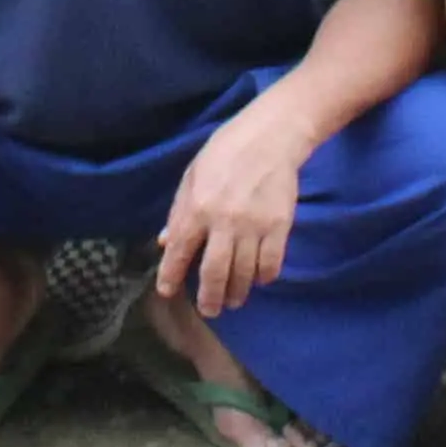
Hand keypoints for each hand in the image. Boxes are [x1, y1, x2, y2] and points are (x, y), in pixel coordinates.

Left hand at [155, 103, 308, 315]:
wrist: (270, 136)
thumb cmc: (225, 152)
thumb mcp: (192, 176)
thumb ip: (179, 211)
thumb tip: (166, 242)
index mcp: (198, 207)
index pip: (180, 251)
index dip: (171, 275)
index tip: (167, 292)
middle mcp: (224, 221)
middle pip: (215, 273)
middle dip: (209, 297)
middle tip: (209, 310)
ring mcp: (254, 226)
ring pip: (244, 274)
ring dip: (237, 292)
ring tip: (233, 300)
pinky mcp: (279, 226)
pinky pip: (271, 263)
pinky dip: (264, 277)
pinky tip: (259, 279)